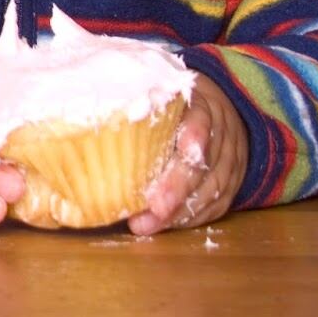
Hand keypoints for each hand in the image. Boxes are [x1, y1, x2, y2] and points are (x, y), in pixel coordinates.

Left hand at [127, 74, 246, 235]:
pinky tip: (164, 225)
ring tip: (148, 224)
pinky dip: (189, 219)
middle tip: (154, 207)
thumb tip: (87, 110)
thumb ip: (137, 99)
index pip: (200, 119)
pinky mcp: (230, 187)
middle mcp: (222, 136)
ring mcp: (230, 164)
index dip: (194, 136)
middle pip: (203, 165)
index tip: (184, 151)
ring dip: (179, 212)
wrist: (220, 117)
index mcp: (202, 106)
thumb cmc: (175, 105)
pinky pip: (214, 207)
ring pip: (210, 191)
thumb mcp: (163, 91)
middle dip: (178, 188)